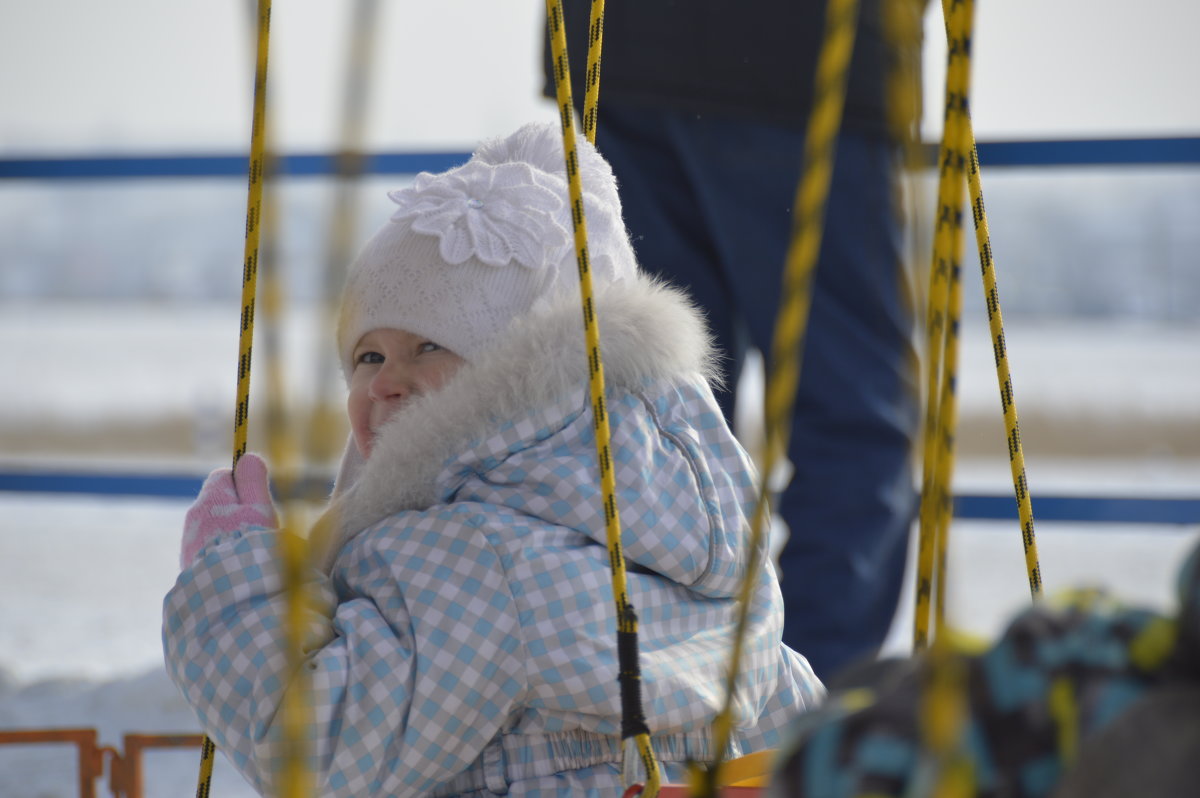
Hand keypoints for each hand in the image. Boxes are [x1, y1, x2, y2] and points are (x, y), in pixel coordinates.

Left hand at [181, 453, 277, 568]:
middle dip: (238, 511)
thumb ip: (252, 479)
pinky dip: (222, 553)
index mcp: (210, 499)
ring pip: (215, 527)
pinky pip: (209, 549)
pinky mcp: (189, 566)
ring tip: (248, 553)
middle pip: (219, 503)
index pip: (223, 475)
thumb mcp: (259, 507)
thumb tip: (247, 456)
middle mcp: (194, 518)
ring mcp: (189, 543)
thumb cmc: (249, 546)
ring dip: (230, 533)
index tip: (259, 501)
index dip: (244, 484)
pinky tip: (236, 568)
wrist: (228, 594)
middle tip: (258, 529)